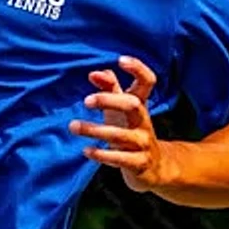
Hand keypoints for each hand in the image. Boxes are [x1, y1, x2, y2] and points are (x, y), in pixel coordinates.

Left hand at [70, 55, 169, 191]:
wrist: (155, 168)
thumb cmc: (132, 131)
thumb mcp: (122, 109)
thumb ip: (110, 89)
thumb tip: (94, 73)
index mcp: (140, 105)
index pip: (147, 82)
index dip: (138, 69)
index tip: (121, 60)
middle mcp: (144, 121)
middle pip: (133, 105)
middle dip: (109, 100)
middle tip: (86, 101)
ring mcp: (143, 143)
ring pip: (120, 135)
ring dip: (95, 130)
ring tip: (73, 126)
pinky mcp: (138, 163)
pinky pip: (120, 159)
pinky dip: (101, 154)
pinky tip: (86, 150)